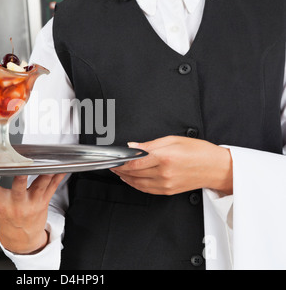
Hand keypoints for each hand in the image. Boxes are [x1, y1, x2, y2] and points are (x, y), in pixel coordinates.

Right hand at [0, 174, 65, 253]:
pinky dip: (57, 177)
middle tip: (21, 167)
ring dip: (45, 175)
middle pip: (19, 188)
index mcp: (2, 204)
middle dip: (20, 178)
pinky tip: (61, 169)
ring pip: (40, 187)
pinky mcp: (43, 203)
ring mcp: (32, 203)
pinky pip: (52, 188)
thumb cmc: (7, 222)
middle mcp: (17, 204)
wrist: (21, 241)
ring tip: (48, 165)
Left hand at [111, 136, 232, 195]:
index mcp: (164, 157)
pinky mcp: (168, 191)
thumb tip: (134, 146)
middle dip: (120, 169)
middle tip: (114, 164)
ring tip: (119, 172)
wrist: (216, 168)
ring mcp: (166, 184)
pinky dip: (136, 185)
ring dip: (126, 178)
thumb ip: (150, 144)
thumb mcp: (174, 140)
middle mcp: (164, 172)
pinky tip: (131, 179)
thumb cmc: (199, 152)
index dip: (121, 162)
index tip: (114, 159)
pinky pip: (146, 189)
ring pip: (138, 183)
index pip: (135, 162)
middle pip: (134, 173)